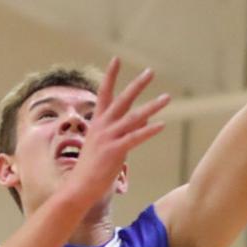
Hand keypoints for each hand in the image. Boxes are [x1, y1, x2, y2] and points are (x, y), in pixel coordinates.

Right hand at [68, 59, 169, 202]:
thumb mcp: (107, 145)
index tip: (116, 60)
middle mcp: (102, 126)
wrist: (79, 187)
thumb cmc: (92, 169)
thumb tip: (145, 118)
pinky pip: (135, 137)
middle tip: (150, 72)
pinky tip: (161, 124)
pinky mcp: (114, 151)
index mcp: (97, 123)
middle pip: (122, 100)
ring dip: (152, 106)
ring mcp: (108, 138)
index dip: (110, 76)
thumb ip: (124, 130)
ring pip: (133, 117)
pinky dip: (148, 130)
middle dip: (137, 85)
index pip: (104, 94)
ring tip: (167, 97)